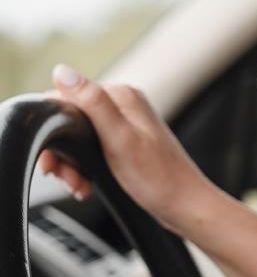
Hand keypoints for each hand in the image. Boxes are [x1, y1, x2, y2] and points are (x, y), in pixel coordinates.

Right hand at [36, 64, 214, 235]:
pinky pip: (89, 152)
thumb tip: (61, 70)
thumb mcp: (119, 138)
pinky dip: (82, 170)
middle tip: (66, 178)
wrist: (185, 205)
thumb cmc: (159, 177)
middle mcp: (123, 106)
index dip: (50, 128)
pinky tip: (86, 186)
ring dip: (70, 166)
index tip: (53, 159)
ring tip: (78, 186)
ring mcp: (124, 126)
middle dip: (61, 154)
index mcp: (121, 97)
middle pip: (68, 122)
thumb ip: (92, 103)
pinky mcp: (124, 145)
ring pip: (76, 140)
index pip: (65, 98)